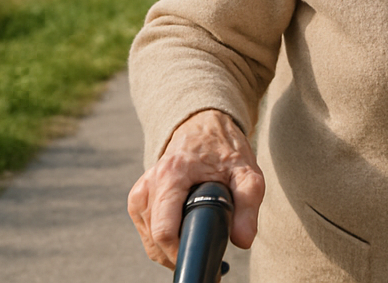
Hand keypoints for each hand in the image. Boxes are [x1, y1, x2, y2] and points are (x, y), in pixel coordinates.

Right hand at [127, 109, 264, 267]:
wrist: (203, 126)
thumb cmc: (225, 148)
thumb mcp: (247, 171)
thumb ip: (248, 204)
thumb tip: (243, 241)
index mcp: (171, 175)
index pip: (164, 230)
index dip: (181, 252)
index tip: (202, 258)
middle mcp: (149, 184)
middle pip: (155, 239)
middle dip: (179, 254)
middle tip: (210, 261)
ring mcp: (140, 192)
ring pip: (149, 239)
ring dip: (171, 251)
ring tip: (199, 246)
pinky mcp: (138, 199)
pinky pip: (147, 231)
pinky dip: (163, 241)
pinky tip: (185, 237)